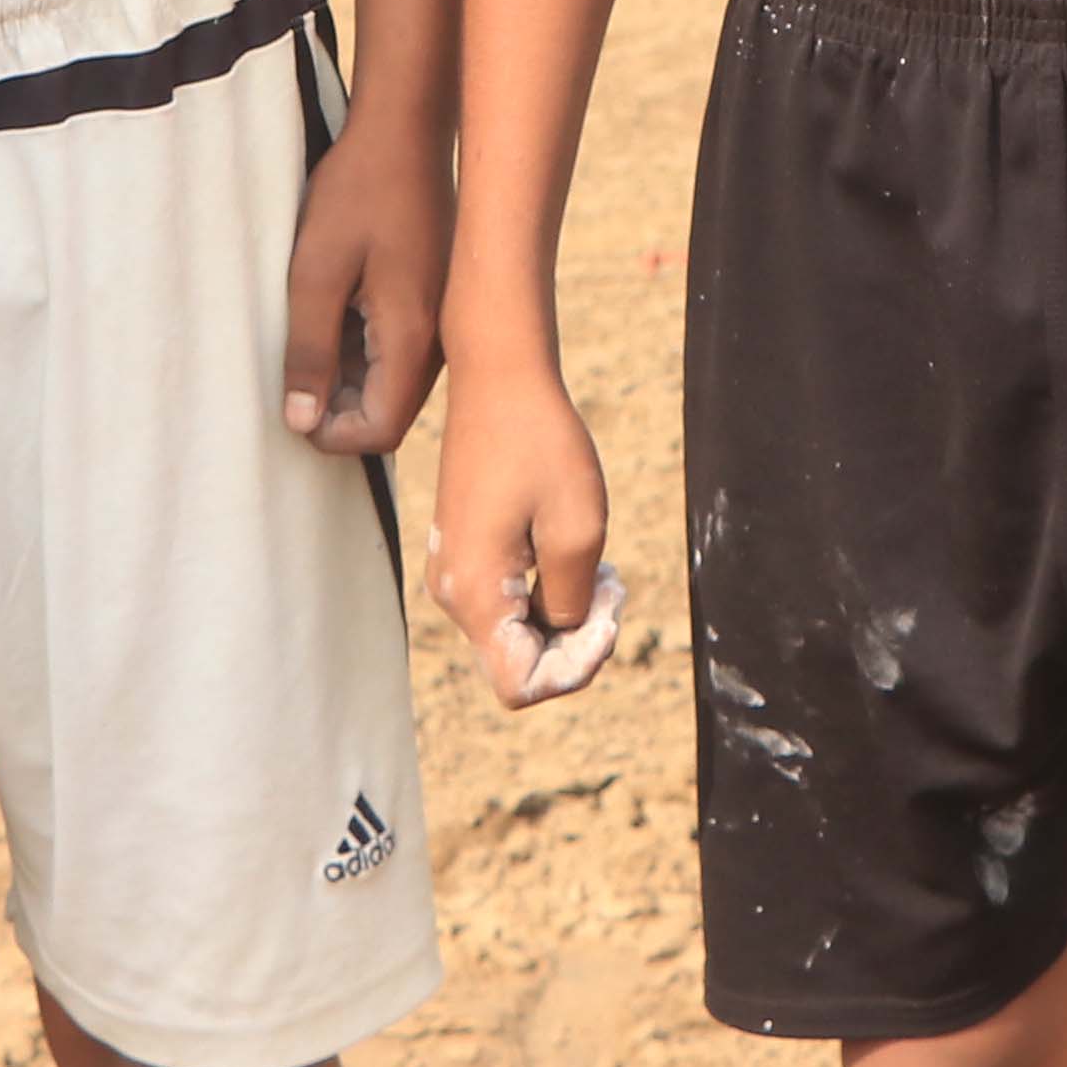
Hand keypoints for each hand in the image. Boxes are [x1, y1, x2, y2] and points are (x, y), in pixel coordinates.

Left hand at [283, 100, 452, 460]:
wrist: (404, 132)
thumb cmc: (359, 193)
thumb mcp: (315, 272)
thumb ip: (309, 351)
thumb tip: (302, 421)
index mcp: (413, 337)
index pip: (380, 431)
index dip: (331, 434)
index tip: (290, 404)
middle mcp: (438, 339)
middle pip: (387, 412)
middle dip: (336, 407)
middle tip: (290, 368)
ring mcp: (439, 320)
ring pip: (390, 382)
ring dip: (345, 375)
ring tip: (308, 328)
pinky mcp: (432, 301)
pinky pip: (396, 349)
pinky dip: (360, 347)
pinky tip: (331, 306)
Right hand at [428, 350, 613, 707]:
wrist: (500, 381)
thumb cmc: (543, 447)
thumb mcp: (579, 531)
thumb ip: (572, 606)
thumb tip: (563, 637)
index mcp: (476, 596)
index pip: (521, 686)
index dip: (576, 668)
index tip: (606, 611)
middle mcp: (453, 596)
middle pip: (520, 666)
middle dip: (578, 641)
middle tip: (613, 582)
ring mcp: (454, 576)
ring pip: (518, 637)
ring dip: (568, 615)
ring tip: (602, 566)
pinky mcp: (463, 556)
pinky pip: (510, 607)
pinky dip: (550, 594)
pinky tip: (575, 552)